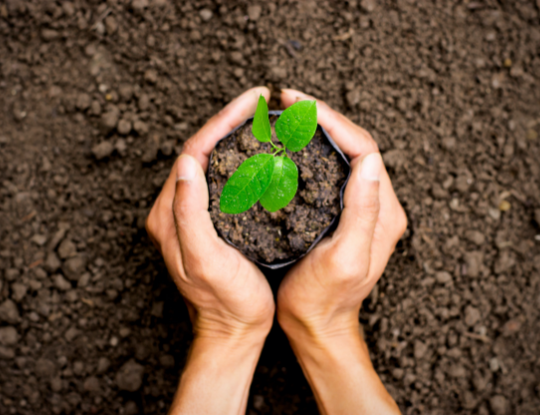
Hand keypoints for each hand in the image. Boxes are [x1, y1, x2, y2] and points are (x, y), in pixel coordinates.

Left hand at [146, 87, 274, 414]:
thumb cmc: (223, 301)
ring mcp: (194, 214)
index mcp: (170, 213)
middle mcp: (177, 208)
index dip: (221, 122)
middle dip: (230, 121)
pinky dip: (243, 158)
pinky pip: (225, 178)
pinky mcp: (211, 221)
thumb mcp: (204, 260)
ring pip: (214, 161)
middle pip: (202, 150)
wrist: (232, 330)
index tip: (251, 101)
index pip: (194, 152)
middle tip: (261, 101)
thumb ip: (189, 213)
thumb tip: (188, 161)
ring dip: (236, 135)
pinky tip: (263, 152)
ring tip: (264, 117)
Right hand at [276, 89, 405, 414]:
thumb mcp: (345, 259)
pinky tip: (289, 144)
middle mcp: (376, 204)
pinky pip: (330, 169)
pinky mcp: (342, 212)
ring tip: (287, 114)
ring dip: (316, 129)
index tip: (299, 104)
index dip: (332, 120)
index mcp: (382, 211)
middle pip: (354, 144)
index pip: (363, 148)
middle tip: (288, 100)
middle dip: (322, 116)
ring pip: (341, 153)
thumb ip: (363, 212)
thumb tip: (368, 160)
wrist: (317, 325)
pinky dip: (310, 149)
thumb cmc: (324, 299)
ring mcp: (360, 207)